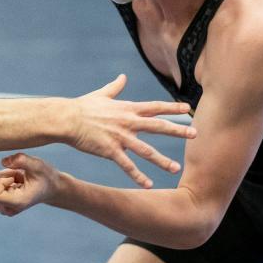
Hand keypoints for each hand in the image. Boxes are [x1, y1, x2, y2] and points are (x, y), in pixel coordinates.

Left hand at [0, 153, 58, 215]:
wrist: (51, 187)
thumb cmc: (45, 176)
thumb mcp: (37, 164)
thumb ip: (21, 160)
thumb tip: (3, 161)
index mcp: (17, 202)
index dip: (1, 181)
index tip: (15, 178)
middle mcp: (9, 209)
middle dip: (5, 177)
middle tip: (22, 177)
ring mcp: (5, 208)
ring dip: (5, 177)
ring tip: (21, 180)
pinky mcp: (3, 203)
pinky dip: (4, 180)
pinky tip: (17, 182)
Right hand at [71, 74, 194, 187]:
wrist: (67, 119)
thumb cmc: (83, 107)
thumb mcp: (101, 95)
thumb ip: (115, 87)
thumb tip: (123, 77)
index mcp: (127, 109)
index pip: (155, 107)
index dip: (172, 108)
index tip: (188, 109)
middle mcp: (128, 122)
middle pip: (158, 126)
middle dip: (178, 130)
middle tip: (195, 134)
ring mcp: (121, 137)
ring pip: (146, 150)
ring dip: (162, 160)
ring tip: (176, 168)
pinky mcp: (111, 150)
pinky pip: (128, 165)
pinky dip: (138, 176)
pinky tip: (148, 185)